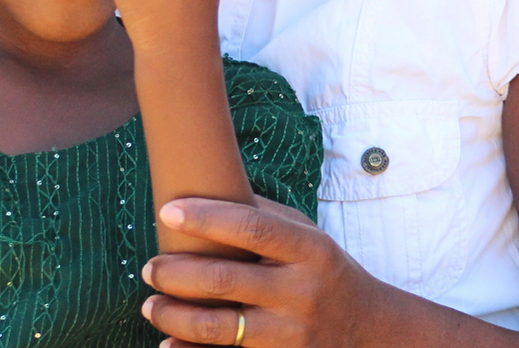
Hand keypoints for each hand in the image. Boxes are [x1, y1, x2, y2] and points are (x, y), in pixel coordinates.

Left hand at [140, 198, 389, 347]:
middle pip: (226, 281)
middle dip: (176, 273)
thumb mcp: (310, 237)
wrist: (369, 330)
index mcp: (310, 250)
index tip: (167, 211)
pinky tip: (168, 344)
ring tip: (150, 305)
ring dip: (175, 316)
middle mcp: (302, 292)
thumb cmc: (326, 272)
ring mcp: (293, 334)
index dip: (206, 218)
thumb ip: (266, 216)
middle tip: (148, 267)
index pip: (253, 227)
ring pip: (220, 328)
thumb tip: (208, 186)